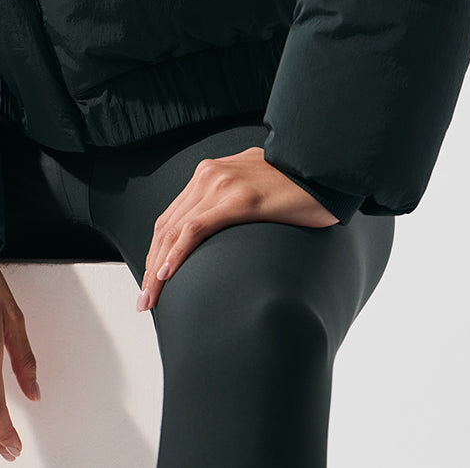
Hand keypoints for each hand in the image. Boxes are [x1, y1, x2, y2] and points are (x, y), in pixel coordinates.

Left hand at [136, 146, 338, 312]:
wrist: (325, 169)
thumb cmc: (296, 187)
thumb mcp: (254, 190)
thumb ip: (232, 205)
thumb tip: (222, 238)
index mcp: (209, 174)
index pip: (172, 218)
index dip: (156, 251)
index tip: (150, 281)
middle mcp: (209, 175)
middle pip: (168, 227)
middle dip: (150, 266)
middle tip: (144, 300)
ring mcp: (223, 184)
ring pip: (176, 230)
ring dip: (157, 268)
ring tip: (151, 297)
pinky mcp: (241, 199)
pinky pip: (198, 228)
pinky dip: (178, 253)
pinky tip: (168, 274)